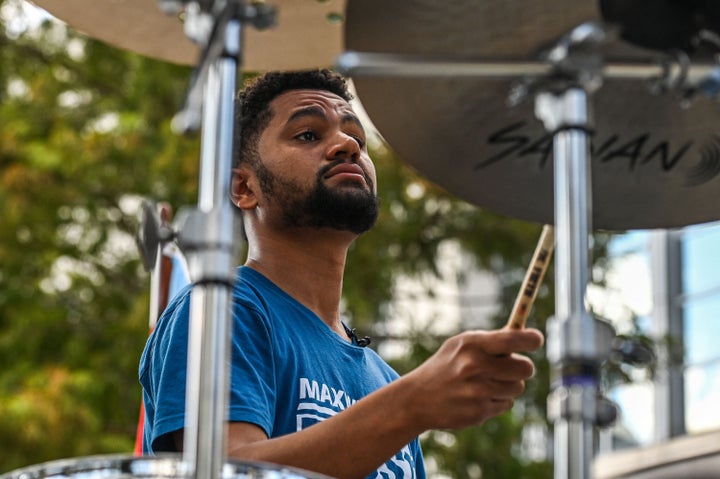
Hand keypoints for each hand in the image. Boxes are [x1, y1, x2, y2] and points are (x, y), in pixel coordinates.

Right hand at [399, 327, 543, 430]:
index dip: (531, 339)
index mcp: (472, 345)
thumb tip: (524, 335)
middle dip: (522, 367)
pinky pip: (506, 404)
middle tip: (511, 366)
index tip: (536, 339)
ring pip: (518, 387)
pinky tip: (478, 397)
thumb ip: (491, 340)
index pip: (513, 339)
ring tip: (487, 382)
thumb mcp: (461, 345)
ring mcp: (478, 391)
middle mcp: (475, 367)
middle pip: (525, 368)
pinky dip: (497, 400)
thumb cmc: (445, 366)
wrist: (417, 398)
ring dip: (509, 385)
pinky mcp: (479, 412)